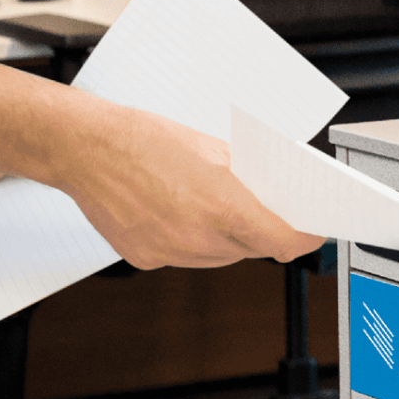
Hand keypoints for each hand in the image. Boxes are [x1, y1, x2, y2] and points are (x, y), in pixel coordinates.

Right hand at [57, 105, 325, 269]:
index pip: (283, 241)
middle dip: (263, 232)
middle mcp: (199, 238)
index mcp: (223, 207)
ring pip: (221, 256)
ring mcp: (173, 253)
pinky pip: (188, 258)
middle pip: (253, 249)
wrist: (85, 148)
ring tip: (215, 208)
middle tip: (263, 211)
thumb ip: (247, 178)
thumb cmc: (144, 139)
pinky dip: (195, 242)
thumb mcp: (212, 149)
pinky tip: (182, 216)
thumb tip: (270, 193)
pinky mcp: (149, 259)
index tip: (313, 233)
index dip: (304, 239)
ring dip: (230, 239)